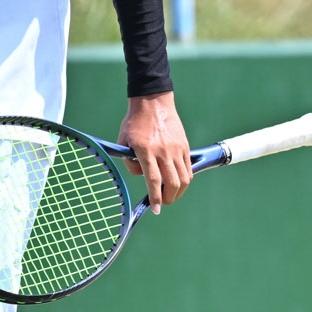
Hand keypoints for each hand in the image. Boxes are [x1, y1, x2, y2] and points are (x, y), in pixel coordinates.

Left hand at [118, 92, 194, 212]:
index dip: (155, 197)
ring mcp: (176, 149)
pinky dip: (184, 180)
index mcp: (145, 150)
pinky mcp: (184, 146)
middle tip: (163, 203)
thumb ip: (129, 162)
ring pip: (184, 178)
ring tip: (170, 195)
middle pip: (172, 183)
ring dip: (178, 192)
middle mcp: (163, 151)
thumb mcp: (123, 141)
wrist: (153, 103)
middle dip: (168, 198)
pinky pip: (188, 168)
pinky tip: (177, 182)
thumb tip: (141, 176)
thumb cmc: (134, 123)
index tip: (156, 209)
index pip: (153, 180)